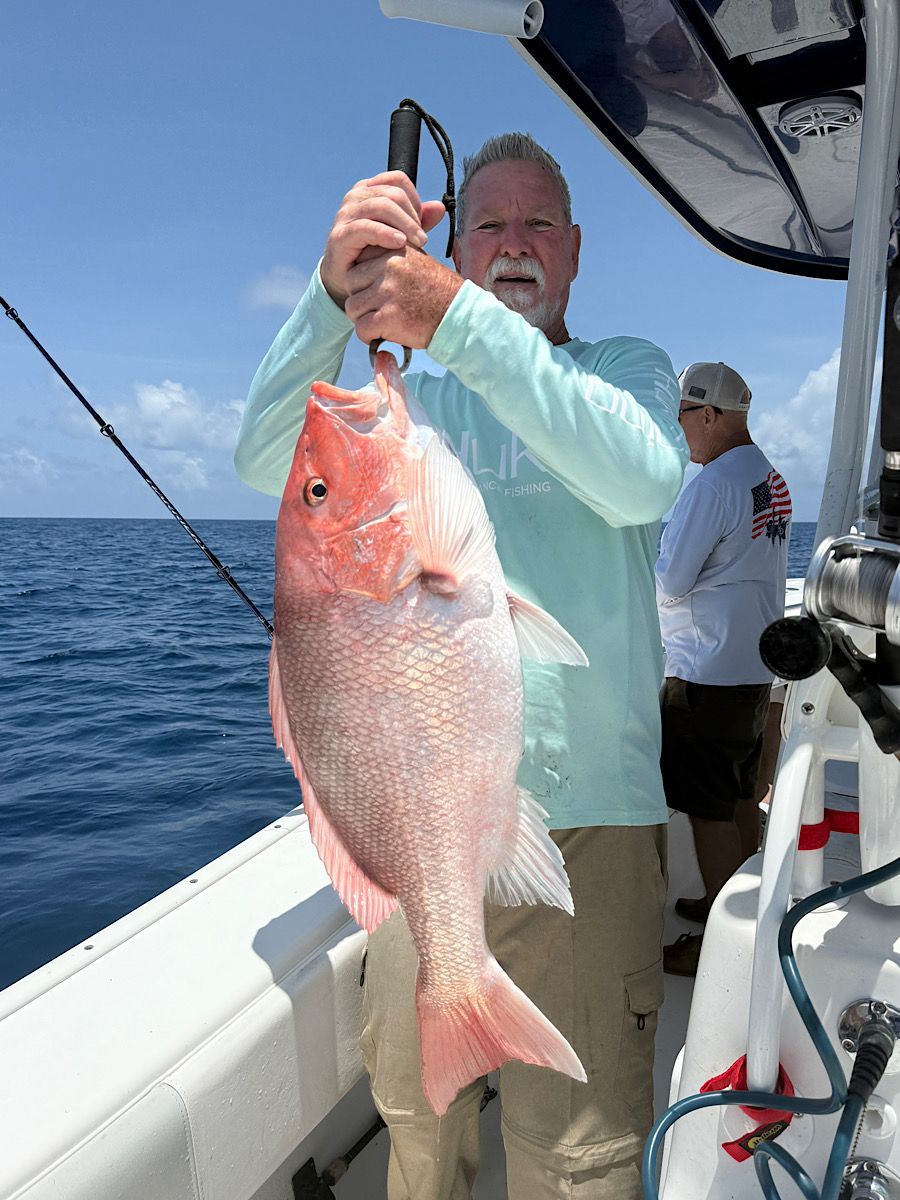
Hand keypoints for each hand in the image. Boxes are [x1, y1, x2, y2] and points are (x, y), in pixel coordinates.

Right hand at [320, 171, 445, 307]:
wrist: (348, 280)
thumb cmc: (374, 253)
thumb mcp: (399, 234)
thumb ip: (418, 220)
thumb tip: (440, 207)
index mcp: (369, 190)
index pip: (398, 180)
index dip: (414, 198)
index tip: (422, 222)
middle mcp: (355, 197)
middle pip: (392, 193)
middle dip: (413, 216)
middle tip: (423, 239)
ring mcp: (345, 215)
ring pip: (381, 206)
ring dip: (405, 224)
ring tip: (419, 243)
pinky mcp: (340, 236)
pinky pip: (365, 227)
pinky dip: (385, 234)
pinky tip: (400, 243)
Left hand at [344, 244, 462, 349]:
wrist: (459, 316)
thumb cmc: (438, 291)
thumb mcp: (415, 260)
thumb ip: (389, 256)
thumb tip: (362, 257)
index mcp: (393, 249)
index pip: (358, 261)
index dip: (364, 279)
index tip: (377, 289)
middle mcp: (388, 267)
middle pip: (350, 283)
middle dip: (361, 298)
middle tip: (379, 309)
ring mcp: (387, 292)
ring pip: (352, 306)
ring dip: (363, 318)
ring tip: (383, 321)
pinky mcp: (388, 317)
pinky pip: (361, 328)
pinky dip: (368, 336)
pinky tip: (383, 334)